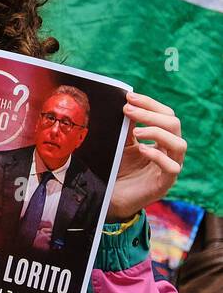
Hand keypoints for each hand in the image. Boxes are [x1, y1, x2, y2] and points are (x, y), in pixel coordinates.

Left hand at [107, 90, 185, 220]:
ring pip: (179, 144)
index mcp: (162, 138)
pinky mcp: (165, 182)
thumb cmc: (119, 168)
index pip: (165, 114)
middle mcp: (170, 150)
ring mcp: (171, 166)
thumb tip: (126, 104)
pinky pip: (172, 167)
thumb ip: (127, 127)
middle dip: (150, 114)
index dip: (150, 104)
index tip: (129, 97)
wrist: (112, 195)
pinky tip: (142, 149)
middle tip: (127, 110)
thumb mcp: (122, 143)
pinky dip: (158, 156)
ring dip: (157, 132)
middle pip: (174, 125)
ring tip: (136, 132)